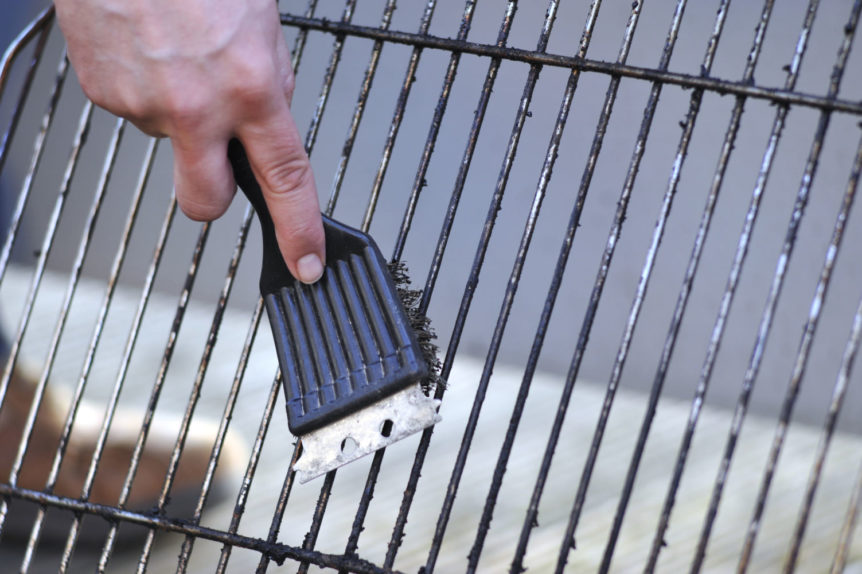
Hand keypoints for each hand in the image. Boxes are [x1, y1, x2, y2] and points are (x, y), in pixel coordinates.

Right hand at [54, 0, 324, 283]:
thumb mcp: (263, 25)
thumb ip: (273, 83)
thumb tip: (271, 121)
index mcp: (251, 87)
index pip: (286, 180)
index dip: (300, 231)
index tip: (305, 261)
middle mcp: (197, 106)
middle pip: (208, 201)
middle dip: (217, 194)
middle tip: (220, 158)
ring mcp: (145, 104)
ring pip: (170, 144)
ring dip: (181, 117)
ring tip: (181, 58)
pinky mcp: (105, 95)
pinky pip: (137, 113)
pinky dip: (149, 92)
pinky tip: (153, 53)